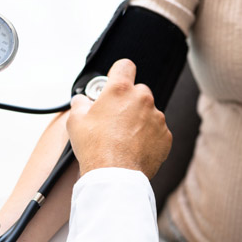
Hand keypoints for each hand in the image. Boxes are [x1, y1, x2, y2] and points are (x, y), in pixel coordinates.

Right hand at [66, 59, 171, 178]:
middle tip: (114, 119)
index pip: (125, 66)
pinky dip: (148, 137)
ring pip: (148, 112)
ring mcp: (157, 117)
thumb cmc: (95, 148)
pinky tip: (134, 147)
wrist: (114, 176)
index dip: (118, 73)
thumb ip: (80, 103)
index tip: (114, 82)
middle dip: (128, 101)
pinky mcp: (165, 136)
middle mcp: (142, 99)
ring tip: (123, 138)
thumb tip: (81, 101)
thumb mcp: (76, 121)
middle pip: (138, 91)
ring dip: (139, 120)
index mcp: (121, 90)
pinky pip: (157, 131)